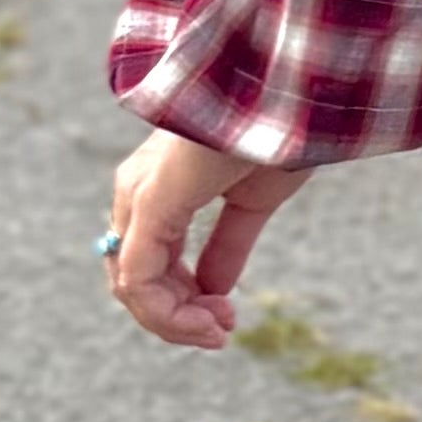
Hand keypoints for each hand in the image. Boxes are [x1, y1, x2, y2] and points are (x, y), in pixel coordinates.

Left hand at [103, 129, 307, 349]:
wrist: (291, 90)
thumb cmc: (278, 130)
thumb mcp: (252, 202)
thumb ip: (229, 244)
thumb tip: (214, 289)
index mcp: (159, 186)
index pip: (147, 262)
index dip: (183, 302)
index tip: (229, 319)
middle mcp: (137, 192)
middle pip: (134, 280)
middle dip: (177, 317)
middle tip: (223, 332)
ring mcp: (138, 196)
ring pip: (130, 286)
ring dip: (172, 322)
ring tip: (218, 331)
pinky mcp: (150, 203)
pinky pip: (138, 279)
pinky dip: (167, 313)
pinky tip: (207, 320)